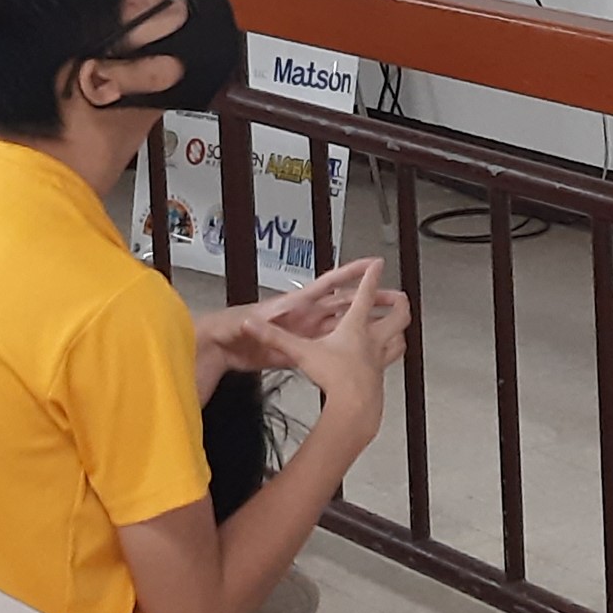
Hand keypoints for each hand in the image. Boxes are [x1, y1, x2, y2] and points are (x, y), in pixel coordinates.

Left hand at [193, 257, 386, 391]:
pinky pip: (327, 345)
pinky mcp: (298, 349)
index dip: (350, 272)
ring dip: (361, 321)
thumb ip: (251, 324)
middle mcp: (304, 315)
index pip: (329, 283)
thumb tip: (250, 321)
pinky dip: (343, 344)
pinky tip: (358, 349)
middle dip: (367, 298)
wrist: (220, 347)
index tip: (372, 263)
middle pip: (342, 303)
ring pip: (339, 323)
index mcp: (296, 304)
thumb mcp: (243, 324)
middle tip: (392, 297)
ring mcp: (303, 332)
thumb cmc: (230, 328)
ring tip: (384, 321)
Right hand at [269, 261, 409, 451]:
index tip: (378, 264)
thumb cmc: (332, 376)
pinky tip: (385, 355)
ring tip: (398, 324)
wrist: (354, 406)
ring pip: (400, 336)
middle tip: (398, 295)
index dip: (371, 276)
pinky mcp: (380, 375)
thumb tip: (250, 324)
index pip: (366, 294)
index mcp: (355, 327)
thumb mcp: (300, 352)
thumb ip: (275, 337)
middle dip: (398, 302)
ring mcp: (380, 357)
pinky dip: (391, 352)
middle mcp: (373, 338)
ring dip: (400, 328)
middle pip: (397, 314)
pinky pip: (391, 359)